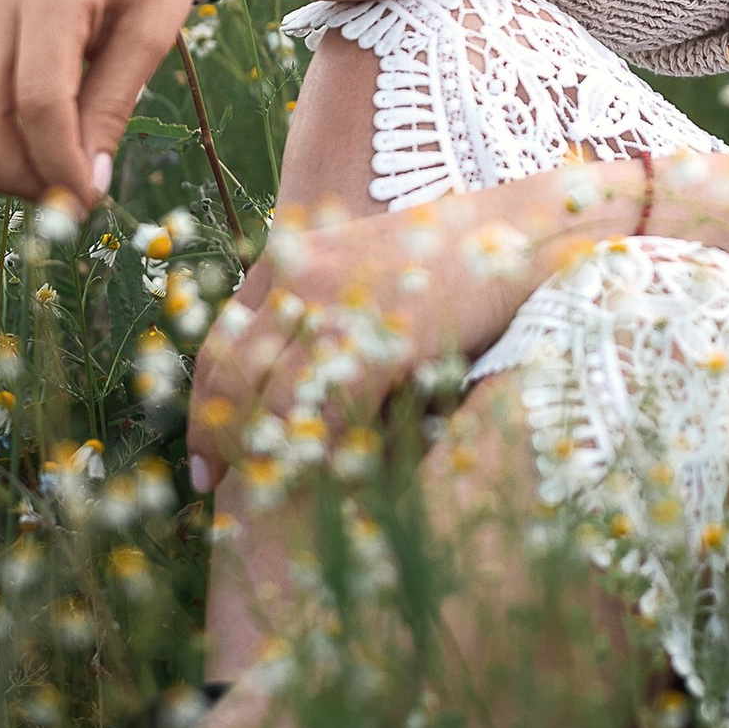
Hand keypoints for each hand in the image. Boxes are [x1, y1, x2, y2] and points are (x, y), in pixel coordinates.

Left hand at [186, 175, 634, 493]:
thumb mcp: (373, 273)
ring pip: (271, 400)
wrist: (528, 233)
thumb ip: (327, 313)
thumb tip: (290, 385)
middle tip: (214, 487)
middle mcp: (303, 276)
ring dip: (265, 454)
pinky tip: (328, 476)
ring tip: (267, 494)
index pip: (221, 340)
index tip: (201, 454)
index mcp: (295, 257)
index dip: (202, 403)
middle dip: (217, 437)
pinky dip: (321, 451)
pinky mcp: (376, 337)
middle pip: (232, 373)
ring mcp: (337, 305)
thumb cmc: (461, 260)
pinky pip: (326, 412)